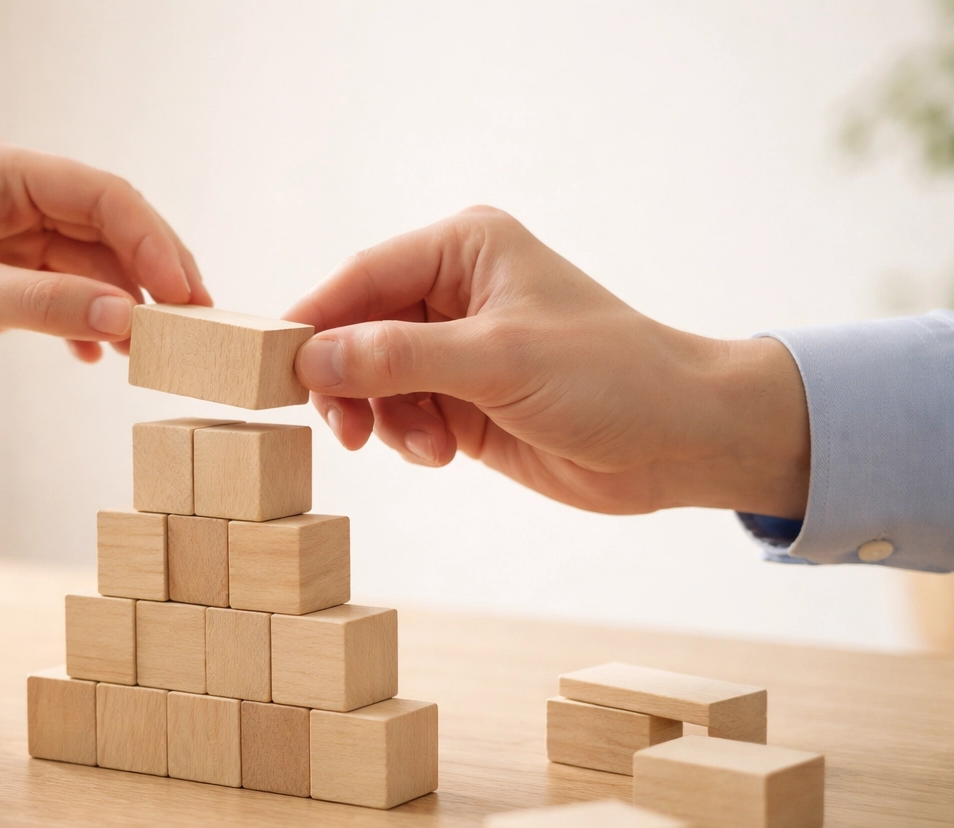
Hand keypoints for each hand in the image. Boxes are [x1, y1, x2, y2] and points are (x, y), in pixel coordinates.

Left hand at [0, 135, 209, 437]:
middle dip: (150, 274)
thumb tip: (128, 318)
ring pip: (92, 267)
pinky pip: (67, 297)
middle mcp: (8, 198)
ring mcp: (6, 242)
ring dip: (122, 306)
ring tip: (150, 351)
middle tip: (193, 325)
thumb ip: (46, 305)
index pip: (100, 196)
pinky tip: (97, 359)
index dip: (151, 242)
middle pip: (107, 228)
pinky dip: (88, 326)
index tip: (185, 295)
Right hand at [283, 207, 808, 517]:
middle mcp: (453, 290)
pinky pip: (400, 414)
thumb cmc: (611, 378)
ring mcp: (456, 347)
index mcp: (464, 248)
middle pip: (357, 330)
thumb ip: (399, 358)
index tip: (273, 369)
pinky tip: (443, 453)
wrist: (680, 441)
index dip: (314, 322)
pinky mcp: (463, 398)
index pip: (361, 277)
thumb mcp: (498, 362)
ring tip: (428, 446)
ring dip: (385, 418)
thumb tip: (312, 359)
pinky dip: (407, 437)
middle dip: (349, 382)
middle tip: (347, 430)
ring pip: (372, 379)